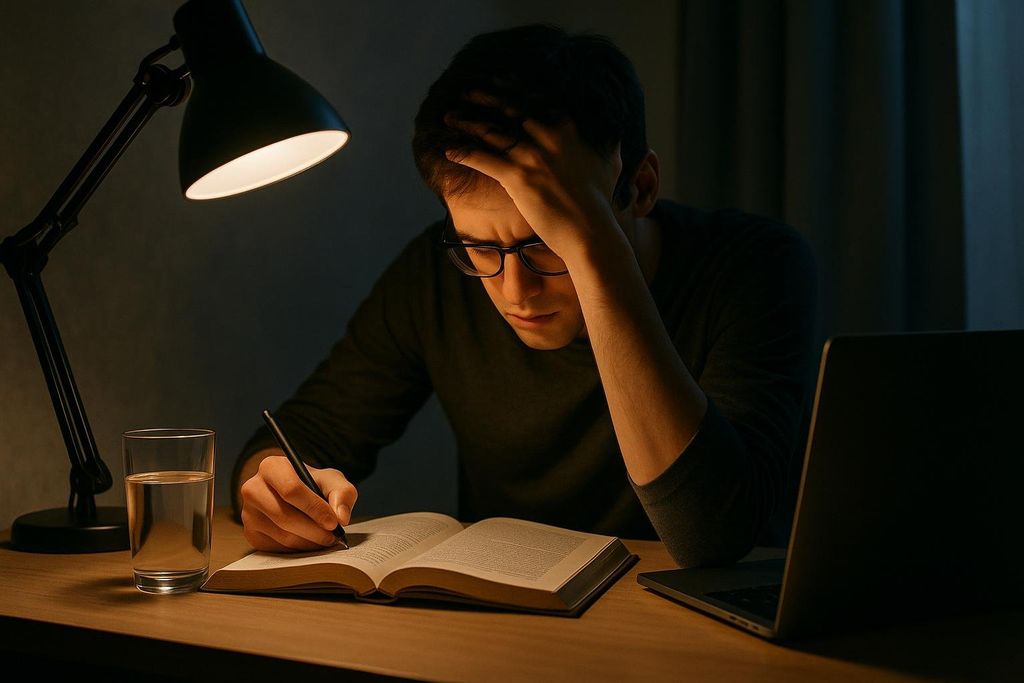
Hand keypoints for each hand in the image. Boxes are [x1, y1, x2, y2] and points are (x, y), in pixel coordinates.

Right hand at [239, 454, 357, 551]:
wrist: (294, 495)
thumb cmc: (313, 485)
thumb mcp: (331, 480)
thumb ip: (342, 493)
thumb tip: (341, 517)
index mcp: (271, 467)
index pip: (291, 489)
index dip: (314, 508)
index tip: (334, 522)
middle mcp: (253, 488)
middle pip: (284, 516)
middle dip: (314, 530)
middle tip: (333, 536)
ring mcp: (248, 513)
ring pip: (282, 535)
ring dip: (309, 541)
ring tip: (325, 539)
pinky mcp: (251, 534)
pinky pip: (277, 548)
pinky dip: (299, 549)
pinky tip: (310, 541)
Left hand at [444, 92, 624, 262]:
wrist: (591, 230)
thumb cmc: (600, 200)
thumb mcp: (611, 162)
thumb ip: (609, 143)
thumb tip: (617, 135)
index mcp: (568, 127)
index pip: (535, 99)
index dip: (513, 88)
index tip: (497, 80)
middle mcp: (548, 135)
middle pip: (508, 108)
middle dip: (484, 97)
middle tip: (466, 91)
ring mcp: (531, 155)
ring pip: (491, 131)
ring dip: (467, 122)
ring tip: (450, 117)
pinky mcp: (517, 178)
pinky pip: (483, 160)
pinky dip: (464, 153)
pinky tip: (448, 150)